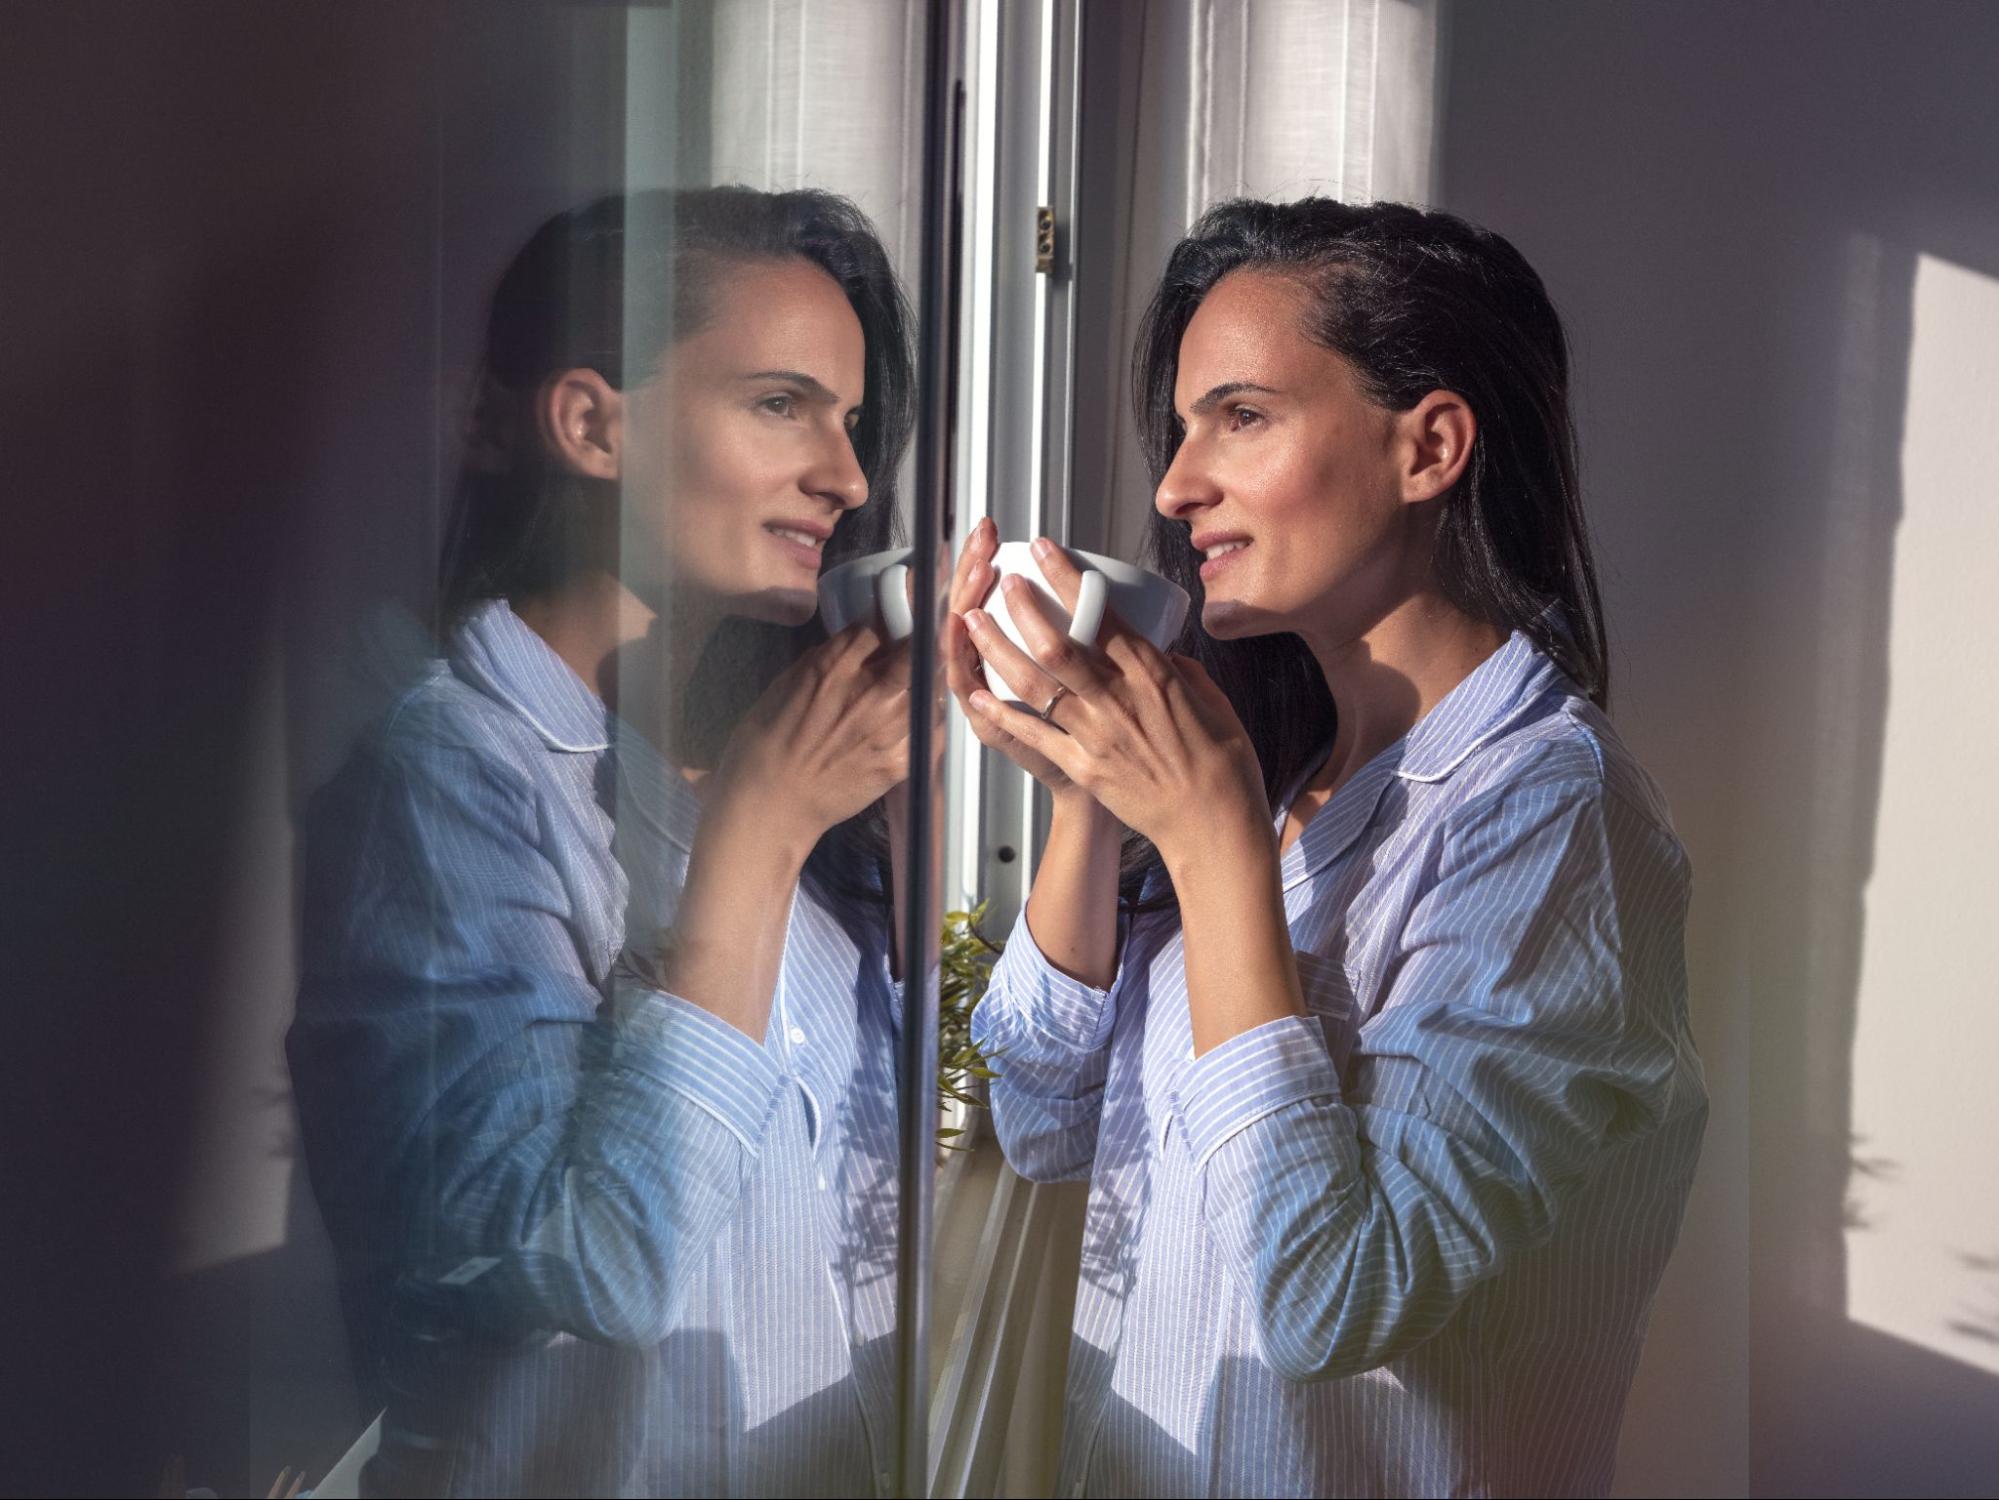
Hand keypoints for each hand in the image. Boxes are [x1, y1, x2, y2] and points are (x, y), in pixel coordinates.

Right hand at [710, 619, 911, 849]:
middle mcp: (869, 692)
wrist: (772, 804)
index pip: (872, 632)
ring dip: (926, 686)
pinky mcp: (901, 761)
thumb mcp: (783, 687)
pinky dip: (930, 722)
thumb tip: (847, 651)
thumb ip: (821, 663)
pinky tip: (919, 723)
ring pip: (930, 690)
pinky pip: (933, 732)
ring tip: (915, 691)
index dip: (874, 637)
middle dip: (918, 649)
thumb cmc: (763, 747)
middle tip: (915, 655)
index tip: (876, 645)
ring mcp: (890, 728)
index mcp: (834, 668)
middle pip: (915, 652)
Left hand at [960, 537, 1267, 863]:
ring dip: (998, 649)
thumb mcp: (1211, 700)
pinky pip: (1033, 733)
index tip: (1045, 551)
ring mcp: (1096, 734)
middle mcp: (1119, 698)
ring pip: (1034, 683)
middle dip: (1022, 607)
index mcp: (1153, 674)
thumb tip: (1156, 652)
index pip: (1102, 613)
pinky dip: (1001, 712)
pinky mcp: (1083, 767)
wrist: (1214, 825)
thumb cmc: (1222, 765)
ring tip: (975, 624)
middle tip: (1002, 584)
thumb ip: (1177, 670)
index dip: (1067, 577)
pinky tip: (978, 693)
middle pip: (1057, 643)